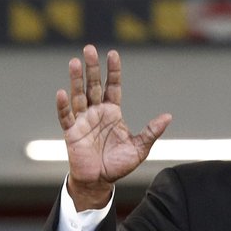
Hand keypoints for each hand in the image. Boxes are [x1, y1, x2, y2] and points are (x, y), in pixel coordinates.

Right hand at [57, 45, 171, 208]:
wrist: (99, 182)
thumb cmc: (118, 165)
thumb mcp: (139, 148)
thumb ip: (151, 131)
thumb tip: (168, 116)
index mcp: (112, 112)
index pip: (112, 86)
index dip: (113, 70)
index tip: (113, 53)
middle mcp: (96, 112)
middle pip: (93, 85)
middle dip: (92, 67)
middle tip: (89, 48)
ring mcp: (83, 120)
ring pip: (78, 95)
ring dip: (76, 79)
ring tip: (74, 62)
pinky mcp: (71, 132)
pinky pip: (66, 117)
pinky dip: (63, 105)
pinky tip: (62, 92)